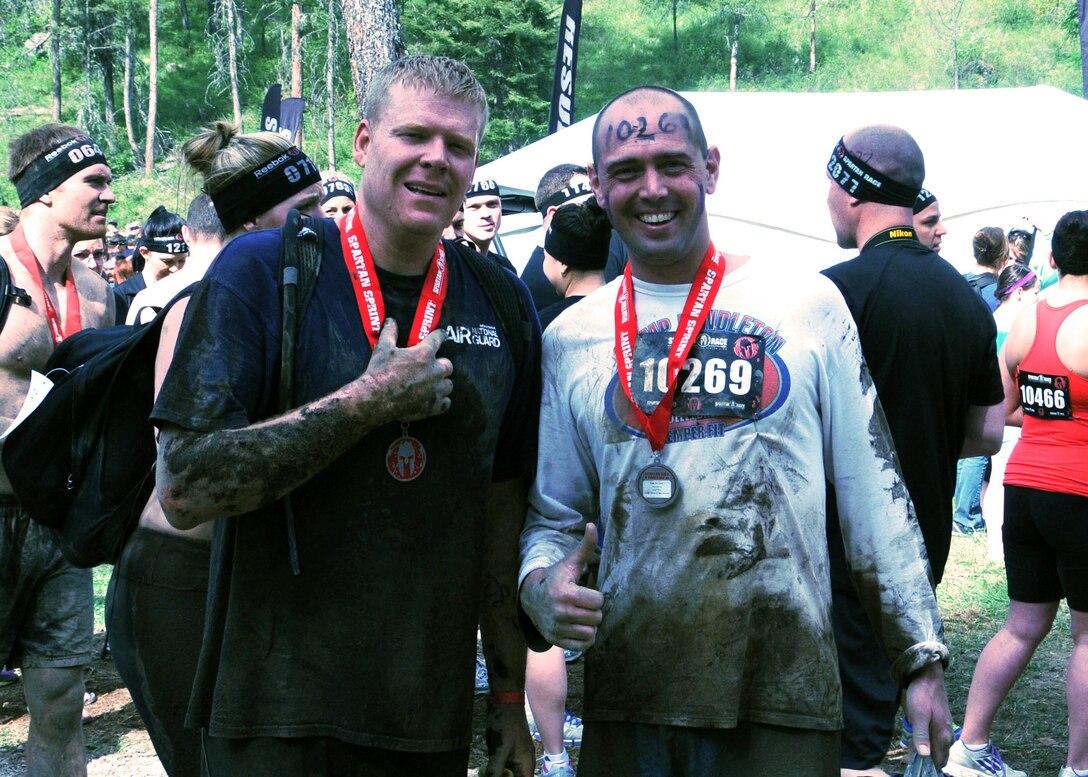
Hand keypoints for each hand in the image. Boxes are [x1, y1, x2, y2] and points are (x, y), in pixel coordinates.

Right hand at [356, 319, 453, 422]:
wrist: (374, 400)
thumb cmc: (379, 372)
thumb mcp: (383, 349)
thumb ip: (390, 333)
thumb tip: (390, 321)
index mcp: (424, 354)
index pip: (438, 339)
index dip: (441, 336)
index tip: (443, 335)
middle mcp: (434, 371)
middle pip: (448, 365)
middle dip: (441, 364)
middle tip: (431, 367)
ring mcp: (436, 390)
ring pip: (448, 385)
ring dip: (441, 383)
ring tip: (432, 384)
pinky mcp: (433, 406)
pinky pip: (446, 403)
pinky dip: (441, 401)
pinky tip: (433, 399)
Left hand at [484, 701, 533, 776]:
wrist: (505, 700)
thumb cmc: (505, 725)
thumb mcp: (498, 751)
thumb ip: (495, 772)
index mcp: (527, 763)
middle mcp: (525, 760)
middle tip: (492, 775)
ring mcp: (518, 753)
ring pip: (510, 771)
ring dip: (500, 773)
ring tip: (489, 772)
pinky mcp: (510, 747)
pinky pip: (506, 763)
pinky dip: (498, 767)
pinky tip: (489, 766)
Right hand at [519, 524, 603, 650]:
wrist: (531, 598)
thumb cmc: (556, 578)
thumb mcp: (569, 563)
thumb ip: (585, 547)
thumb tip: (593, 525)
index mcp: (564, 592)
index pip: (598, 601)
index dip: (596, 596)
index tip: (588, 593)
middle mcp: (559, 612)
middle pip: (596, 617)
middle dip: (594, 611)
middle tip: (586, 605)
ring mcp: (556, 628)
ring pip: (591, 633)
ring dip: (591, 625)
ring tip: (583, 616)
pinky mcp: (556, 640)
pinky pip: (583, 645)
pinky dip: (585, 638)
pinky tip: (580, 627)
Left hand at [904, 662, 952, 767]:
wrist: (927, 677)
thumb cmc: (922, 695)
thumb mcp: (918, 715)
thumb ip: (921, 735)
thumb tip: (925, 756)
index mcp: (942, 736)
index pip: (938, 761)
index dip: (928, 768)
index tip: (917, 770)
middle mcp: (946, 735)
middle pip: (938, 757)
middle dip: (926, 762)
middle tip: (909, 762)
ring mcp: (943, 729)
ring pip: (936, 748)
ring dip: (925, 753)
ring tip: (910, 756)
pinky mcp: (938, 724)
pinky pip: (934, 739)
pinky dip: (926, 744)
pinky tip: (916, 744)